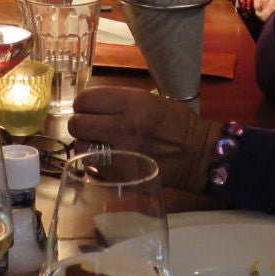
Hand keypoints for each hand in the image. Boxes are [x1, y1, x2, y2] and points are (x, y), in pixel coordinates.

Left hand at [68, 86, 216, 194]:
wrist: (197, 155)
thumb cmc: (177, 123)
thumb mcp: (152, 99)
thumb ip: (122, 100)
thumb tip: (94, 104)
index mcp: (131, 104)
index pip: (85, 100)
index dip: (83, 104)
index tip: (88, 108)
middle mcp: (122, 127)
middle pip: (77, 124)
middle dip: (80, 123)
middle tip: (90, 126)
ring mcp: (120, 154)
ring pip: (80, 147)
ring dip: (86, 144)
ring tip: (98, 143)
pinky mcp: (120, 175)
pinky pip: (93, 167)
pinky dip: (96, 163)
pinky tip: (108, 158)